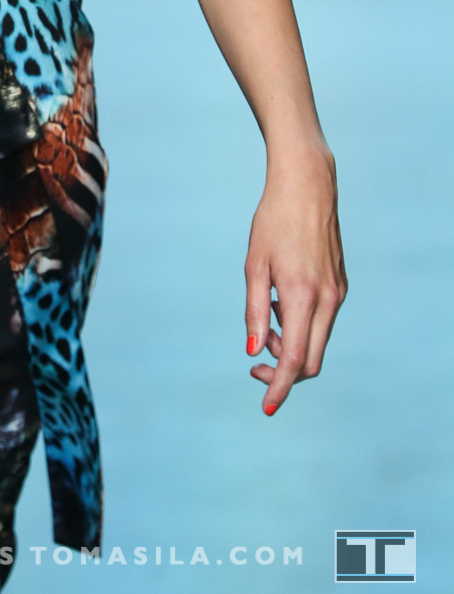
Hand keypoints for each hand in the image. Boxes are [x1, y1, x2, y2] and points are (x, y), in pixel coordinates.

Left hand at [245, 142, 346, 412]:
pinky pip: (323, 321)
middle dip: (283, 371)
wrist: (307, 186)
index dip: (279, 388)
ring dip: (291, 345)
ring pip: (318, 342)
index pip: (293, 361)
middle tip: (253, 360)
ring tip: (267, 319)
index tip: (266, 407)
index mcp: (302, 297)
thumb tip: (253, 349)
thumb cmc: (273, 221)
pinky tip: (282, 304)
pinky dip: (302, 326)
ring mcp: (337, 294)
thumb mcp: (254, 265)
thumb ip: (255, 311)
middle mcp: (327, 301)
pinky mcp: (340, 286)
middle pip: (310, 361)